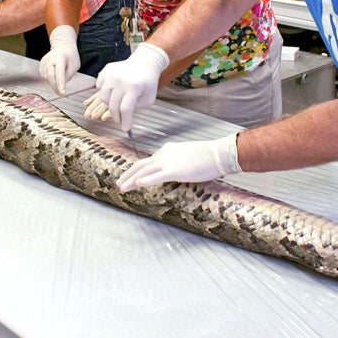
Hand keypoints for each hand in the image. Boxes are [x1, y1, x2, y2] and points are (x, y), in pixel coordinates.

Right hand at [39, 25, 79, 94]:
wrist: (62, 46)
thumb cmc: (70, 56)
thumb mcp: (75, 66)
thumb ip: (68, 76)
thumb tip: (60, 87)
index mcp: (60, 58)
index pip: (59, 73)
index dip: (60, 84)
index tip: (62, 93)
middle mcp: (50, 59)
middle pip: (50, 76)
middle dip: (56, 87)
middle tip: (61, 94)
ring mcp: (44, 62)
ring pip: (47, 78)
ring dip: (53, 83)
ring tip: (60, 80)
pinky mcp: (41, 66)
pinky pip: (45, 77)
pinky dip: (50, 79)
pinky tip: (55, 76)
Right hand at [87, 43, 169, 130]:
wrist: (145, 62)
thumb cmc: (148, 82)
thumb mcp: (148, 98)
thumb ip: (136, 108)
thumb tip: (124, 119)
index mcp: (134, 87)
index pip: (125, 109)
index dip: (125, 121)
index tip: (125, 129)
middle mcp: (120, 80)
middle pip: (113, 105)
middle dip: (117, 117)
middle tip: (120, 120)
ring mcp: (112, 74)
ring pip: (103, 97)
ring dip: (109, 104)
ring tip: (117, 103)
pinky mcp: (106, 70)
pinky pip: (99, 86)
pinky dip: (105, 91)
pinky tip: (114, 90)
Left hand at [117, 134, 240, 191]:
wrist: (218, 153)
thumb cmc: (208, 156)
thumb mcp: (188, 156)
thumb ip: (178, 161)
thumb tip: (176, 169)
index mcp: (168, 150)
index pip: (149, 160)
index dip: (138, 170)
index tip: (131, 177)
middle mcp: (165, 154)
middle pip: (141, 164)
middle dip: (129, 174)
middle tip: (119, 183)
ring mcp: (169, 162)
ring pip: (144, 170)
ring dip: (131, 179)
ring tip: (121, 187)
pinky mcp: (175, 170)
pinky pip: (157, 176)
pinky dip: (146, 180)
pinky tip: (137, 185)